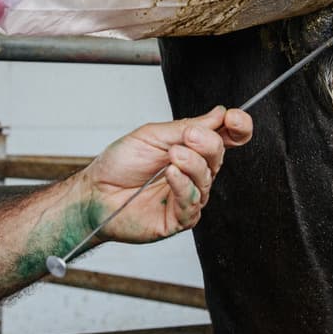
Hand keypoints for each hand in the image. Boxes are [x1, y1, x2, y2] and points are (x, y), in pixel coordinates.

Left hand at [72, 106, 252, 243]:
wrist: (95, 192)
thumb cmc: (119, 164)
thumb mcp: (152, 135)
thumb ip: (186, 127)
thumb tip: (218, 114)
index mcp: (191, 149)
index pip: (227, 138)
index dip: (238, 128)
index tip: (233, 119)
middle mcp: (194, 172)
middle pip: (219, 155)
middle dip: (207, 143)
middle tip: (188, 137)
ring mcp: (188, 196)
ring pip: (207, 178)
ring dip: (191, 163)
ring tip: (172, 156)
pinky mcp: (179, 218)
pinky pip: (192, 202)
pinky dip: (183, 185)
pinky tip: (170, 174)